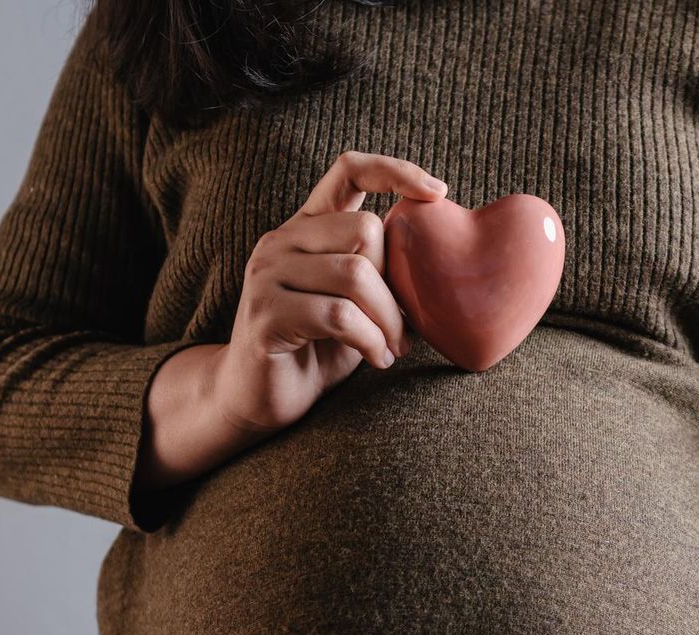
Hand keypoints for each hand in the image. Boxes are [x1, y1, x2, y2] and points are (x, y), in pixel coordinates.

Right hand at [212, 149, 447, 434]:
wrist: (256, 399)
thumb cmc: (315, 351)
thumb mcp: (355, 306)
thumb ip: (380, 278)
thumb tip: (443, 266)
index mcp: (306, 229)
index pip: (349, 170)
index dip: (396, 170)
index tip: (437, 195)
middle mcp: (282, 242)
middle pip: (365, 230)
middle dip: (397, 285)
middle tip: (404, 330)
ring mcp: (268, 275)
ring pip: (355, 274)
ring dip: (388, 320)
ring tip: (392, 349)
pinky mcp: (266, 315)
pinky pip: (339, 316)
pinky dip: (370, 340)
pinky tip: (377, 359)